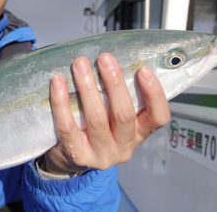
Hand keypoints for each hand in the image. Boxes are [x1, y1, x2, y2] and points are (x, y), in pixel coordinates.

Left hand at [44, 53, 169, 174]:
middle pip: (124, 115)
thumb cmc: (93, 124)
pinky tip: (58, 82)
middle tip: (104, 58)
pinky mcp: (78, 156)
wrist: (68, 157)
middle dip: (115, 83)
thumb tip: (111, 58)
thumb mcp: (112, 113)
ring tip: (80, 64)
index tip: (143, 70)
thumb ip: (116, 93)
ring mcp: (101, 155)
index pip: (158, 117)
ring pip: (96, 119)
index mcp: (139, 133)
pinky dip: (61, 103)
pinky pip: (68, 127)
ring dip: (88, 88)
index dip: (154, 94)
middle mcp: (124, 147)